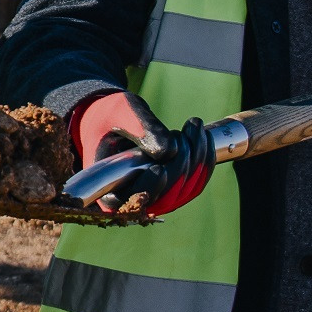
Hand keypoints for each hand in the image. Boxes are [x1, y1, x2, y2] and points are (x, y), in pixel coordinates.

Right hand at [70, 90, 211, 216]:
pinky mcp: (171, 189)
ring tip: (192, 128)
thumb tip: (169, 151)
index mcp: (106, 186)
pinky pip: (195, 185)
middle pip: (164, 197)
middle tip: (179, 134)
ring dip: (198, 160)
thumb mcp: (121, 112)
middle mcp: (130, 198)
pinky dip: (205, 161)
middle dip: (180, 167)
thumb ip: (140, 127)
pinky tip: (202, 136)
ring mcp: (154, 196)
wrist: (112, 120)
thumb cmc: (110, 115)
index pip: (127, 199)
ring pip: (184, 192)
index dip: (148, 188)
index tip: (158, 169)